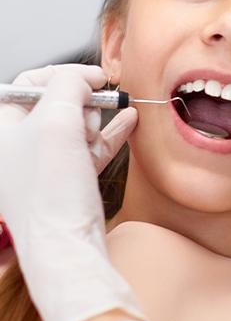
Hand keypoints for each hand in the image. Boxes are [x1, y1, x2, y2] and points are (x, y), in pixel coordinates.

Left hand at [0, 64, 143, 320]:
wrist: (66, 246)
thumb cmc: (50, 190)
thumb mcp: (56, 122)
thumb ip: (69, 85)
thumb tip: (86, 77)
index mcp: (2, 129)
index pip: (29, 83)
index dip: (63, 74)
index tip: (94, 75)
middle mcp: (19, 145)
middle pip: (56, 102)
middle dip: (82, 99)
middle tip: (100, 101)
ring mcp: (46, 164)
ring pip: (77, 124)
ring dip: (98, 118)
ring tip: (113, 117)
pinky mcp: (70, 180)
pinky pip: (92, 147)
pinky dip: (111, 132)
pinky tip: (129, 119)